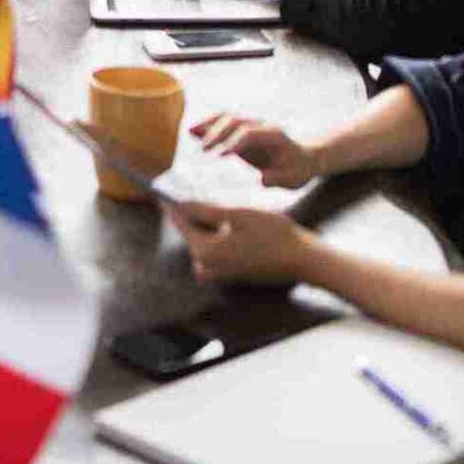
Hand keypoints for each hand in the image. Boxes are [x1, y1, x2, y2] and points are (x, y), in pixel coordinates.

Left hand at [167, 200, 312, 285]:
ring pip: (202, 240)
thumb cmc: (273, 234)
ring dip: (205, 223)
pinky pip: (214, 250)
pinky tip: (226, 220)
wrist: (302, 260)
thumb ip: (205, 211)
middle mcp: (207, 266)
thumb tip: (180, 204)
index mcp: (206, 251)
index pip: (181, 222)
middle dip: (190, 212)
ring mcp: (218, 272)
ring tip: (212, 202)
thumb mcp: (238, 215)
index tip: (161, 189)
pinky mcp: (229, 274)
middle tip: (189, 189)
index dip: (172, 203)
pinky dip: (216, 235)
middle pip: (190, 232)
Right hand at [188, 115, 318, 187]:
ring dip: (209, 124)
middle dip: (217, 133)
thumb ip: (278, 178)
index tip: (219, 155)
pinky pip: (224, 123)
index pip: (250, 133)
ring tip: (191, 132)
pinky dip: (209, 125)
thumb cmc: (298, 170)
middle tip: (203, 150)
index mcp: (274, 135)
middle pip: (235, 121)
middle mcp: (261, 125)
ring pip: (227, 117)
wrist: (304, 157)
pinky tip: (193, 131)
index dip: (233, 142)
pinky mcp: (243, 130)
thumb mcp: (292, 178)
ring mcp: (251, 125)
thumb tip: (263, 179)